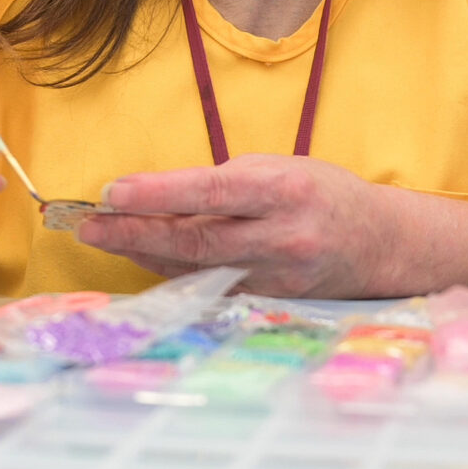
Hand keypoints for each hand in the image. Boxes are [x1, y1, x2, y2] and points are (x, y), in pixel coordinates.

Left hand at [75, 154, 409, 298]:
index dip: (158, 195)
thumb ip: (225, 184)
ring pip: (195, 267)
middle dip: (134, 232)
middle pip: (195, 240)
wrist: (378, 244)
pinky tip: (140, 257)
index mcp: (285, 192)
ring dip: (143, 252)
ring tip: (102, 236)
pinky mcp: (268, 300)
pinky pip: (209, 284)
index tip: (113, 193)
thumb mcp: (280, 168)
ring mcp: (275, 277)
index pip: (210, 194)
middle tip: (88, 225)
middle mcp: (281, 238)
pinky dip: (171, 270)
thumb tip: (158, 198)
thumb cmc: (322, 193)